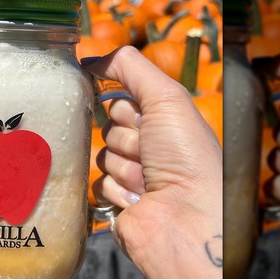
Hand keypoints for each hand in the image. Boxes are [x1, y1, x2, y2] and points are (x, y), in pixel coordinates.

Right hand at [83, 46, 221, 278]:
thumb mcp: (167, 97)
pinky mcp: (119, 202)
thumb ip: (130, 67)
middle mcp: (150, 146)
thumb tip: (90, 57)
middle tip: (147, 153)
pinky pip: (97, 184)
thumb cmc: (188, 157)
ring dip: (122, 166)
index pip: (121, 100)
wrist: (189, 221)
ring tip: (146, 181)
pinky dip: (115, 190)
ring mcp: (133, 175)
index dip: (126, 108)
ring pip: (100, 155)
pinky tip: (137, 199)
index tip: (141, 119)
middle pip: (108, 126)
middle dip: (125, 138)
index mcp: (165, 120)